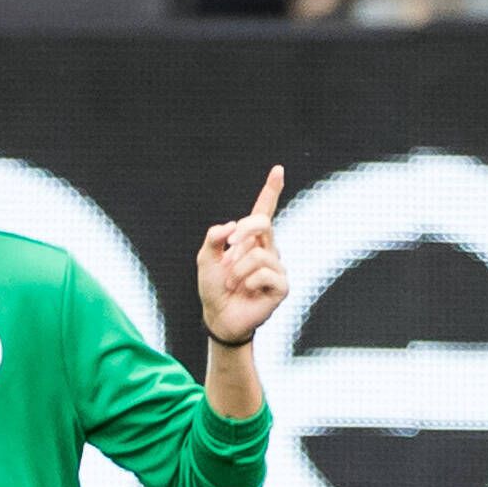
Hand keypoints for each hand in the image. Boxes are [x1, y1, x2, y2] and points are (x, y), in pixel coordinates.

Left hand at [197, 165, 288, 347]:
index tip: (278, 170)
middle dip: (243, 231)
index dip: (271, 190)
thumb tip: (232, 226)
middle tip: (227, 250)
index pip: (263, 211)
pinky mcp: (282, 286)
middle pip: (262, 222)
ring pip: (258, 254)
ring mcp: (277, 267)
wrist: (218, 317)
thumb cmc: (214, 288)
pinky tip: (246, 291)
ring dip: (237, 270)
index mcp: (251, 239)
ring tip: (232, 283)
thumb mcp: (205, 258)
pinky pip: (265, 273)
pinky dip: (248, 282)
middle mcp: (267, 249)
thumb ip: (214, 237)